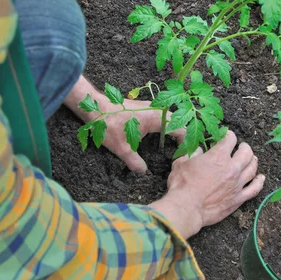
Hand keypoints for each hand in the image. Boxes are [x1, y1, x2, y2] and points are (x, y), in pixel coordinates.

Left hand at [65, 75, 183, 172]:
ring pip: (169, 119)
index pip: (180, 129)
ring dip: (173, 131)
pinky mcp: (144, 107)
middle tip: (181, 153)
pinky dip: (164, 126)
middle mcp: (156, 110)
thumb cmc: (109, 125)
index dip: (185, 143)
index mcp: (156, 118)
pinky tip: (160, 138)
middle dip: (182, 137)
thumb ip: (134, 162)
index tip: (183, 155)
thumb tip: (143, 172)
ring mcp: (150, 107)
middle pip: (177, 123)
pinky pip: (160, 116)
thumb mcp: (122, 148)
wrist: (95, 107)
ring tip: (174, 147)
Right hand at [150, 130, 264, 238]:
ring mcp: (237, 184)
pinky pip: (254, 189)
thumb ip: (193, 152)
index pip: (230, 139)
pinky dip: (259, 182)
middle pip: (246, 152)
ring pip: (253, 168)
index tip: (226, 136)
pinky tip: (261, 178)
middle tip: (241, 146)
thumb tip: (199, 149)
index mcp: (218, 156)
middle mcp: (231, 168)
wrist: (187, 207)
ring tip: (251, 158)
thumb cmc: (182, 184)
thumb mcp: (182, 161)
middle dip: (244, 146)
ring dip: (253, 160)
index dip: (228, 135)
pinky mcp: (238, 198)